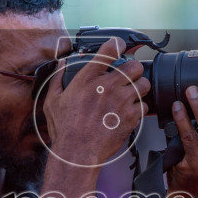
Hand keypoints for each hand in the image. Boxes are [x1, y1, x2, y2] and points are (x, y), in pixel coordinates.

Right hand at [42, 37, 150, 166]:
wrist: (78, 153)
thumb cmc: (65, 129)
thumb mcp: (53, 101)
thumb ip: (57, 79)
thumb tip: (60, 64)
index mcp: (89, 78)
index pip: (109, 50)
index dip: (118, 44)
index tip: (120, 45)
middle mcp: (109, 86)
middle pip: (135, 66)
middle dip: (133, 70)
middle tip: (128, 77)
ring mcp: (122, 101)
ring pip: (144, 85)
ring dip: (139, 88)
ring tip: (131, 95)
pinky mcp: (131, 117)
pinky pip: (145, 106)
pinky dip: (139, 108)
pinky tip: (129, 112)